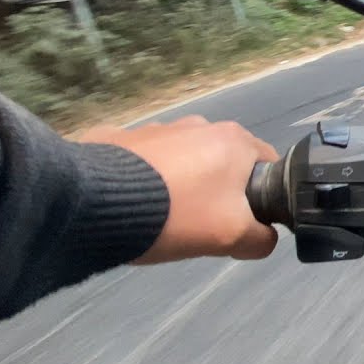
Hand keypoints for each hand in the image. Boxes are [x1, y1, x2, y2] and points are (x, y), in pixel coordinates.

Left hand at [78, 116, 279, 263]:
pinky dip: (145, 178)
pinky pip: (145, 160)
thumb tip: (264, 237)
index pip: (268, 164)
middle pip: (224, 162)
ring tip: (162, 215)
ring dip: (181, 182)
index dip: (264, 195)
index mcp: (235, 141)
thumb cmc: (179, 214)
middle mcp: (201, 124)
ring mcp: (158, 127)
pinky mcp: (120, 136)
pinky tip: (132, 202)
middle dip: (219, 190)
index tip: (245, 220)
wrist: (96, 205)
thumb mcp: (232, 237)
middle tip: (203, 223)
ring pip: (184, 160)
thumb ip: (260, 239)